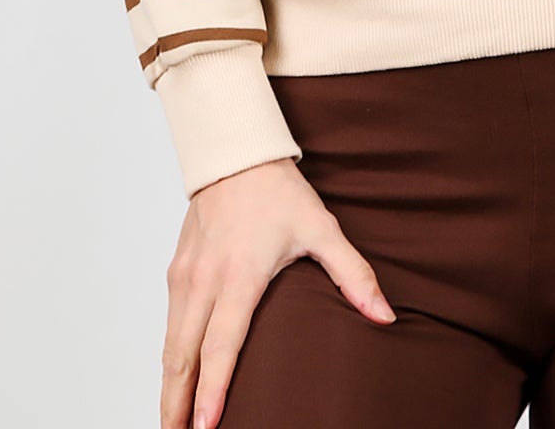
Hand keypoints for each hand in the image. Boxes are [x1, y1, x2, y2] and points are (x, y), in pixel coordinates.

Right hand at [160, 155, 396, 428]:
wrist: (235, 153)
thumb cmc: (279, 192)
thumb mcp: (321, 228)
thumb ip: (353, 274)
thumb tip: (385, 314)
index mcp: (241, 275)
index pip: (222, 346)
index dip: (213, 391)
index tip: (207, 426)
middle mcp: (205, 281)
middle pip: (184, 358)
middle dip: (178, 405)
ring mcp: (185, 277)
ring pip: (170, 346)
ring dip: (169, 387)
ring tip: (174, 422)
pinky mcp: (175, 272)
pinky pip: (169, 325)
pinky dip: (169, 359)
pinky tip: (175, 379)